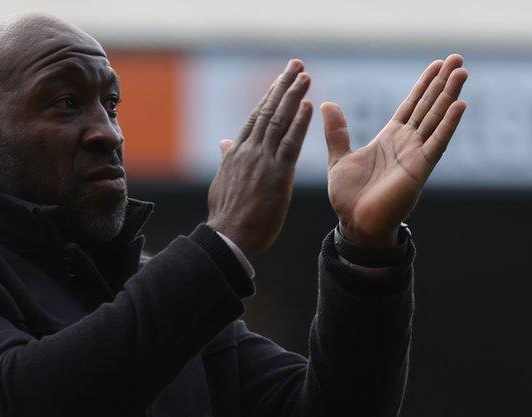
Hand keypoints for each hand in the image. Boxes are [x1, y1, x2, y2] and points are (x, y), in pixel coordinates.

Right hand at [206, 59, 312, 258]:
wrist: (228, 237)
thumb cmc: (227, 216)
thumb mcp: (223, 182)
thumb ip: (227, 160)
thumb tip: (224, 143)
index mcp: (236, 153)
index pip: (255, 118)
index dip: (270, 96)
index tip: (280, 80)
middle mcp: (249, 150)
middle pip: (268, 111)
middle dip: (283, 86)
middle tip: (296, 65)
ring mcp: (262, 160)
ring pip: (279, 120)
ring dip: (293, 96)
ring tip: (305, 76)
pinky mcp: (277, 174)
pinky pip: (290, 143)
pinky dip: (299, 122)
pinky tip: (308, 105)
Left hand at [323, 55, 467, 246]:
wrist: (354, 224)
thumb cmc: (349, 197)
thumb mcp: (339, 157)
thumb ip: (337, 131)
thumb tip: (327, 104)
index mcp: (390, 139)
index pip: (412, 105)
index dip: (424, 85)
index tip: (437, 65)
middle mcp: (407, 144)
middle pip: (429, 106)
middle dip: (442, 83)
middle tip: (457, 58)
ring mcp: (416, 155)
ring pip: (437, 119)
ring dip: (450, 95)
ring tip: (461, 72)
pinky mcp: (420, 170)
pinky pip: (437, 143)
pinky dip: (449, 125)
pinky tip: (459, 105)